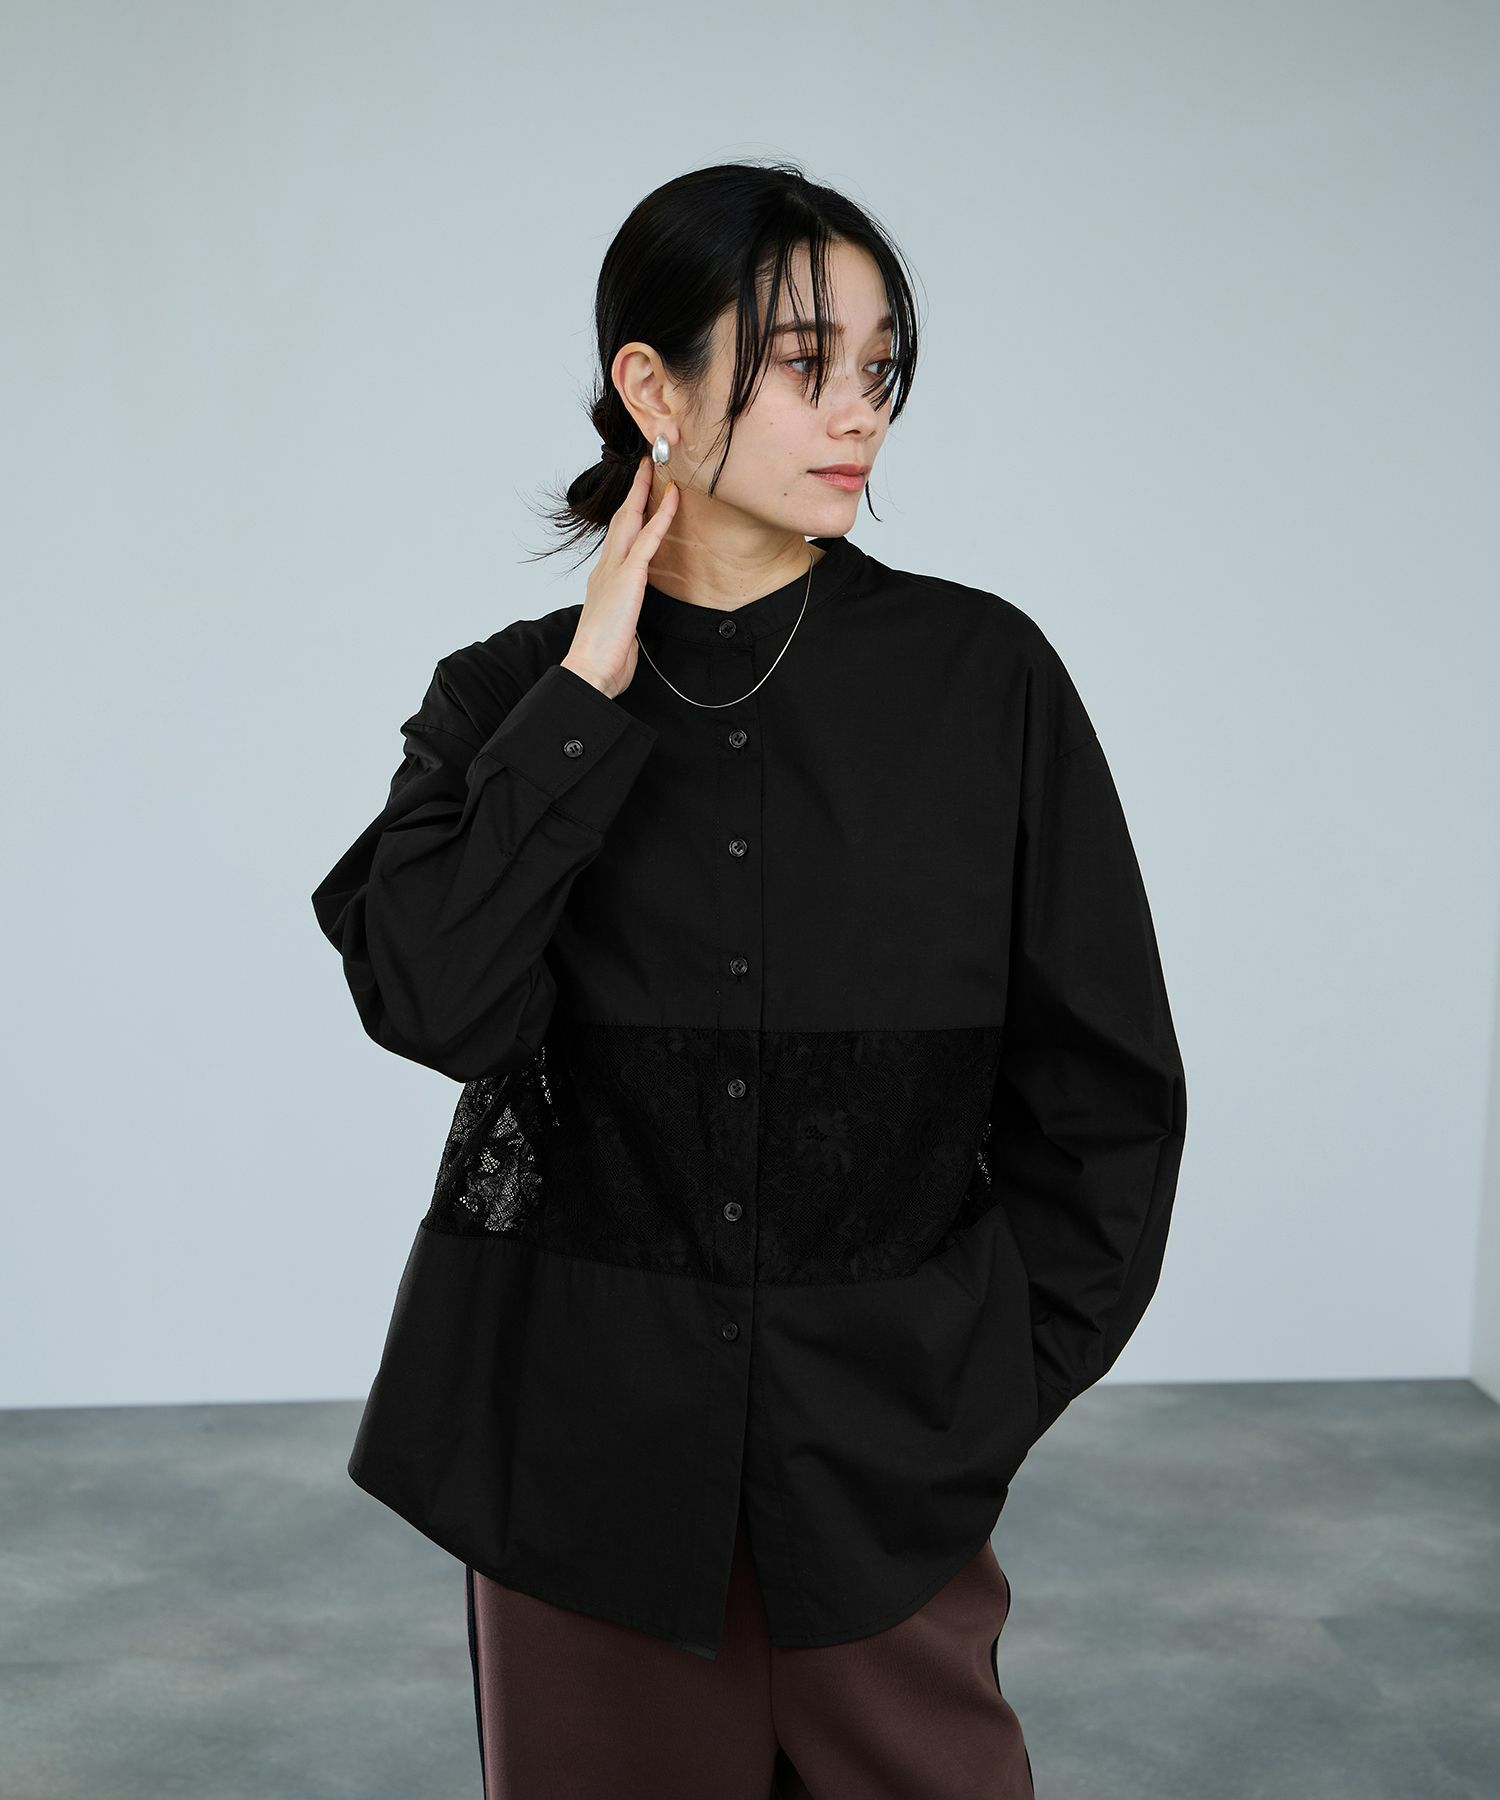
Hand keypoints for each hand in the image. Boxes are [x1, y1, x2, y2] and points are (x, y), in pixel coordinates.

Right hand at [560, 456, 680, 698]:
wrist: (590, 668)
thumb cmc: (604, 656)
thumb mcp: (619, 629)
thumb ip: (626, 616)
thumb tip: (633, 620)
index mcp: (604, 581)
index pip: (617, 539)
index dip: (628, 515)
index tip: (638, 497)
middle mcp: (606, 569)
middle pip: (621, 521)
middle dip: (634, 493)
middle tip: (646, 468)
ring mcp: (614, 570)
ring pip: (631, 521)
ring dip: (644, 493)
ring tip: (656, 469)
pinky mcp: (628, 577)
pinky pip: (648, 540)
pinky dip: (662, 517)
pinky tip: (673, 499)